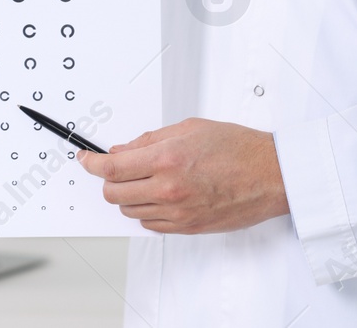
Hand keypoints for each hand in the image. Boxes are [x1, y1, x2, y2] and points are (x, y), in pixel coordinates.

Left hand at [77, 118, 289, 233]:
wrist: (270, 175)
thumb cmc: (238, 148)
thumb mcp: (190, 128)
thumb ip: (150, 139)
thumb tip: (123, 150)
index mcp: (167, 158)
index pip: (112, 167)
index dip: (91, 164)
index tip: (85, 160)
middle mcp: (168, 188)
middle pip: (114, 193)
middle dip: (108, 180)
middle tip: (114, 169)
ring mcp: (177, 212)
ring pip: (130, 210)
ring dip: (128, 195)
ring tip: (142, 180)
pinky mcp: (187, 227)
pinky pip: (150, 224)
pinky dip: (146, 210)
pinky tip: (157, 196)